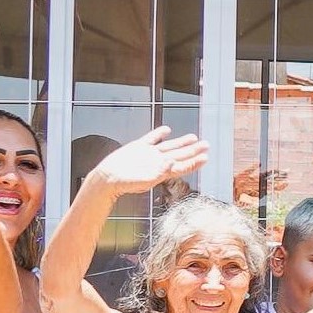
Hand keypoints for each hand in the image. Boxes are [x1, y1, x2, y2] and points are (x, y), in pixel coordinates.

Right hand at [89, 127, 207, 195]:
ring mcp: (148, 154)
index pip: (182, 166)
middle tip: (206, 145)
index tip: (205, 157)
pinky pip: (152, 139)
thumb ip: (158, 172)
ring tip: (193, 137)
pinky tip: (167, 130)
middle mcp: (157, 162)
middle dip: (193, 150)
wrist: (107, 178)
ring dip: (182, 142)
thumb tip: (172, 162)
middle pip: (180, 155)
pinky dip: (159, 134)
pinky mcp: (138, 147)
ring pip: (169, 146)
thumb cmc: (124, 183)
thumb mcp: (143, 180)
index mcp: (161, 171)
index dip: (194, 162)